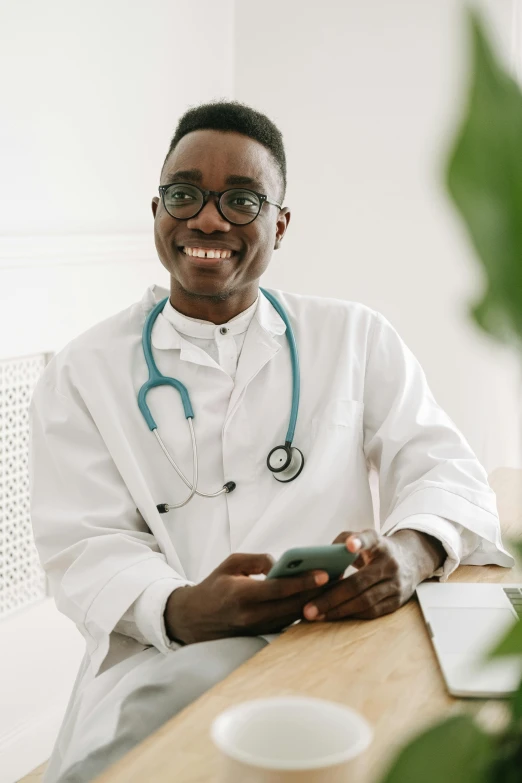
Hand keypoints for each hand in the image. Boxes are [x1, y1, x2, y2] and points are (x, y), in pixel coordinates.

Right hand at [165, 553, 329, 644]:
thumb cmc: (215, 585)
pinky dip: (303, 610)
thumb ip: (257, 560)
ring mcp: (257, 629)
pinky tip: (318, 598)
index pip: (278, 589)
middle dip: (317, 592)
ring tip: (334, 586)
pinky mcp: (262, 635)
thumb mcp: (231, 563)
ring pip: (293, 616)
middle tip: (339, 577)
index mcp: (241, 595)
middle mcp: (251, 616)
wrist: (195, 618)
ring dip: (315, 602)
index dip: (303, 582)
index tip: (324, 573)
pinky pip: (288, 623)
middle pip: (292, 605)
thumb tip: (282, 563)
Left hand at [302, 528, 444, 621]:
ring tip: (316, 614)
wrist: (411, 560)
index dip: (360, 542)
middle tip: (307, 608)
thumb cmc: (376, 550)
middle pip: (358, 583)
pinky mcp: (397, 601)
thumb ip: (341, 544)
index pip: (370, 540)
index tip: (350, 545)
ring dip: (338, 611)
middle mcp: (390, 563)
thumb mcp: (363, 538)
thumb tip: (323, 568)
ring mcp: (396, 584)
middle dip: (331, 598)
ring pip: (364, 602)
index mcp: (379, 543)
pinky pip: (371, 612)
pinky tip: (334, 616)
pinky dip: (351, 615)